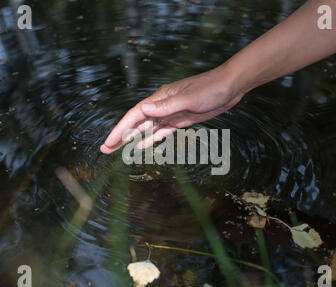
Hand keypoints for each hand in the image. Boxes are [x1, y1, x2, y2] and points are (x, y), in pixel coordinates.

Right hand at [100, 65, 242, 153]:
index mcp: (160, 99)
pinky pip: (161, 132)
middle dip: (120, 136)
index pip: (134, 116)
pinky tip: (140, 146)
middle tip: (105, 149)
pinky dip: (150, 139)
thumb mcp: (189, 98)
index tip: (108, 143)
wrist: (230, 86)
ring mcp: (170, 114)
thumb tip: (144, 111)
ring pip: (146, 129)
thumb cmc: (211, 88)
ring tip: (117, 150)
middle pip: (136, 123)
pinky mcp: (180, 120)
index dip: (120, 130)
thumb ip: (167, 106)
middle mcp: (162, 106)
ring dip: (131, 139)